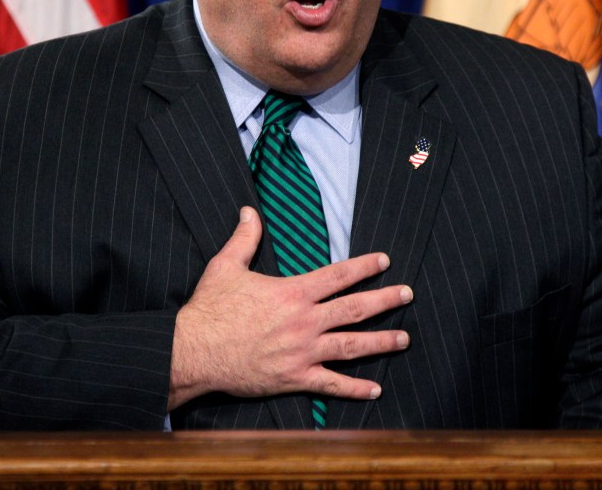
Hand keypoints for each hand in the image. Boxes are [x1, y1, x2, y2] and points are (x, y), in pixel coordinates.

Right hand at [168, 206, 411, 410]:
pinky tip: (375, 389)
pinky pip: (332, 384)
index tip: (384, 261)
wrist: (194, 351)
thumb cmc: (209, 309)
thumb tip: (249, 211)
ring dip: (381, 343)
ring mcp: (303, 352)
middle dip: (385, 300)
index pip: (338, 275)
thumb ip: (244, 238)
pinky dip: (355, 388)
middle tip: (407, 294)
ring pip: (352, 346)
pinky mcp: (295, 378)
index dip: (364, 267)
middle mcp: (304, 321)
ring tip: (404, 339)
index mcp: (292, 292)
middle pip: (355, 309)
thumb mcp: (226, 266)